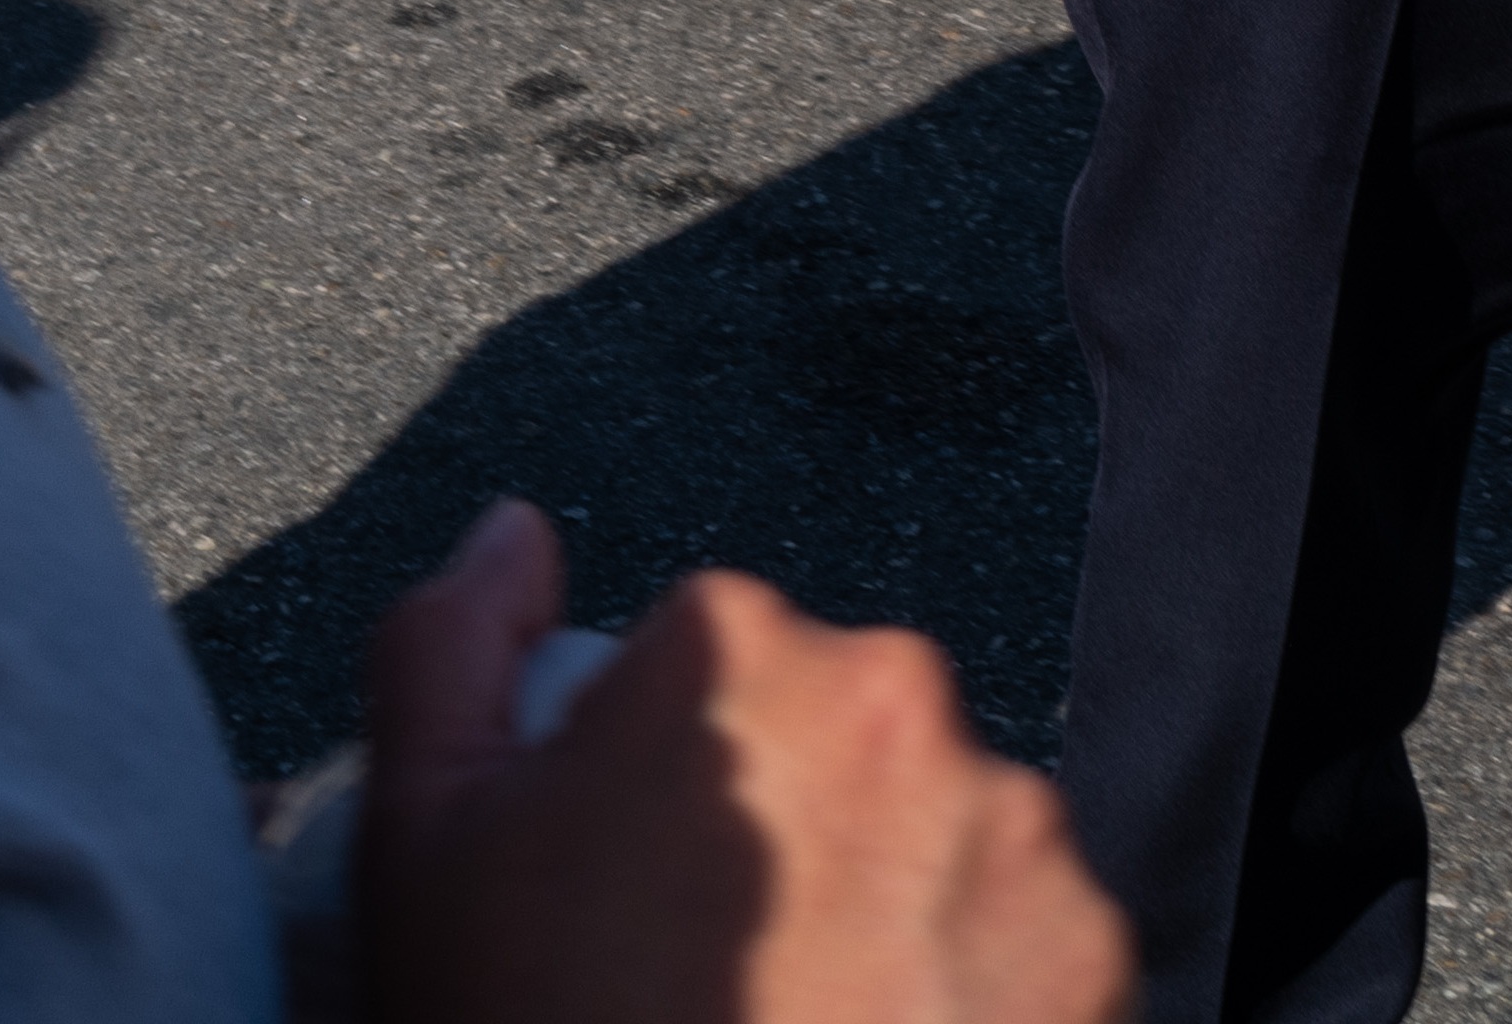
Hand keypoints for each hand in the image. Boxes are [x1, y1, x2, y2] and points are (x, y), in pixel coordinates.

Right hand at [358, 508, 1124, 1023]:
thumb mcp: (423, 850)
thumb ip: (447, 650)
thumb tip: (513, 536)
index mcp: (738, 652)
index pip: (711, 657)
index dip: (660, 773)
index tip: (633, 880)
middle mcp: (895, 700)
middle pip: (840, 733)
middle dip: (792, 823)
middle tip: (711, 967)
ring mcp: (1005, 824)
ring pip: (941, 830)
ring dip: (890, 900)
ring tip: (804, 1015)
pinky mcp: (1088, 942)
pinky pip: (1026, 935)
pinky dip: (973, 987)